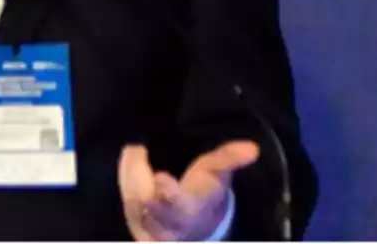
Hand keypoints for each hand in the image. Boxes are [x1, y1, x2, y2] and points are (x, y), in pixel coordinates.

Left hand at [118, 140, 258, 240]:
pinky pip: (124, 198)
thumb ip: (230, 159)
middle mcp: (166, 224)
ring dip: (130, 174)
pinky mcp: (134, 225)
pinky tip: (131, 162)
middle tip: (138, 150)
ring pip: (130, 199)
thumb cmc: (205, 192)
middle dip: (137, 178)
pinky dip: (125, 179)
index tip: (161, 177)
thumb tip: (252, 148)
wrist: (195, 225)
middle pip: (146, 203)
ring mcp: (147, 228)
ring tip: (137, 151)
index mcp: (188, 209)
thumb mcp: (218, 173)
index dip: (168, 193)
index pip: (176, 203)